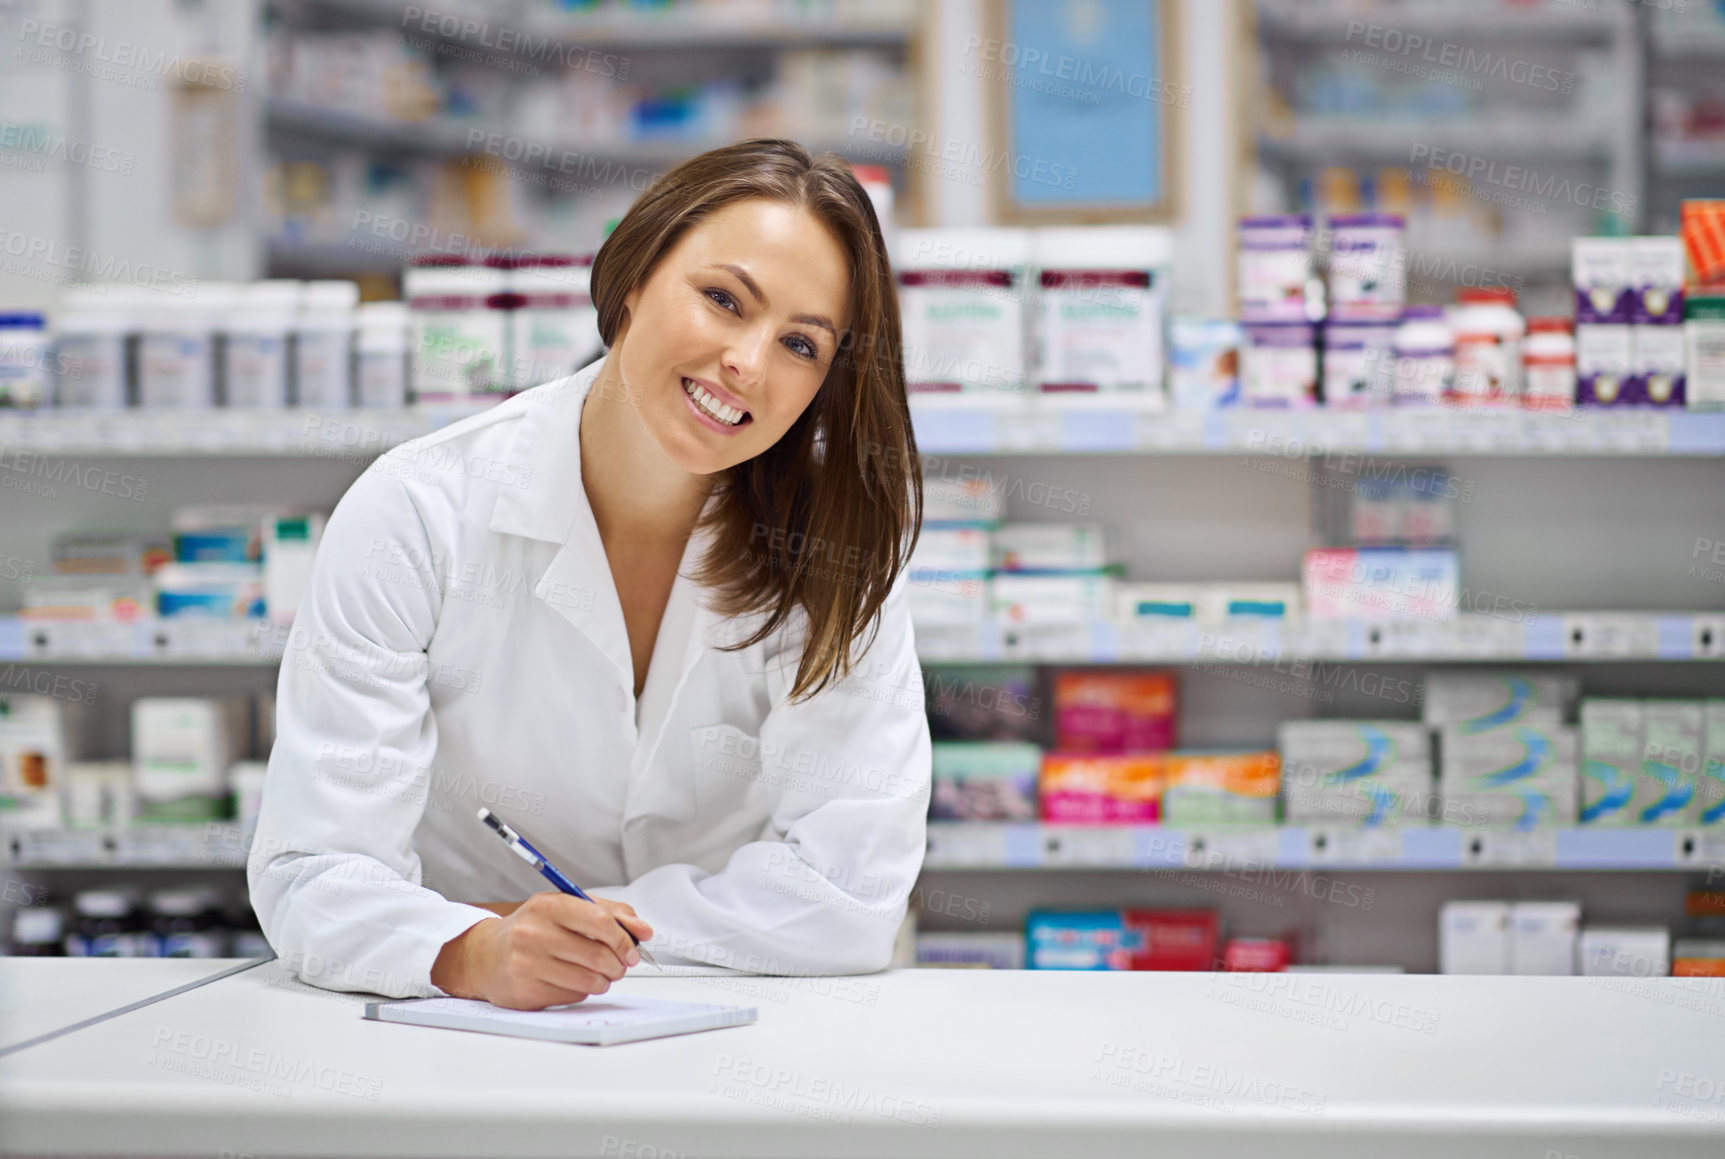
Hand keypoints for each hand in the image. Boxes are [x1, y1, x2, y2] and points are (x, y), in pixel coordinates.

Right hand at [430, 893, 653, 1009]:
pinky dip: (583, 991)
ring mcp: (527, 963)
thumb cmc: (533, 929)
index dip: (624, 939)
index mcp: (548, 906)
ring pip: (590, 980)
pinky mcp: (525, 991)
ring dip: (604, 980)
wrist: (486, 955)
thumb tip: (643, 931)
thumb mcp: (566, 908)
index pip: (600, 922)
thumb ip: (609, 913)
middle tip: (620, 965)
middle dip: (619, 964)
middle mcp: (534, 933)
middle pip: (599, 955)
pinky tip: (572, 981)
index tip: (633, 948)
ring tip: (599, 974)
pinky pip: (573, 996)